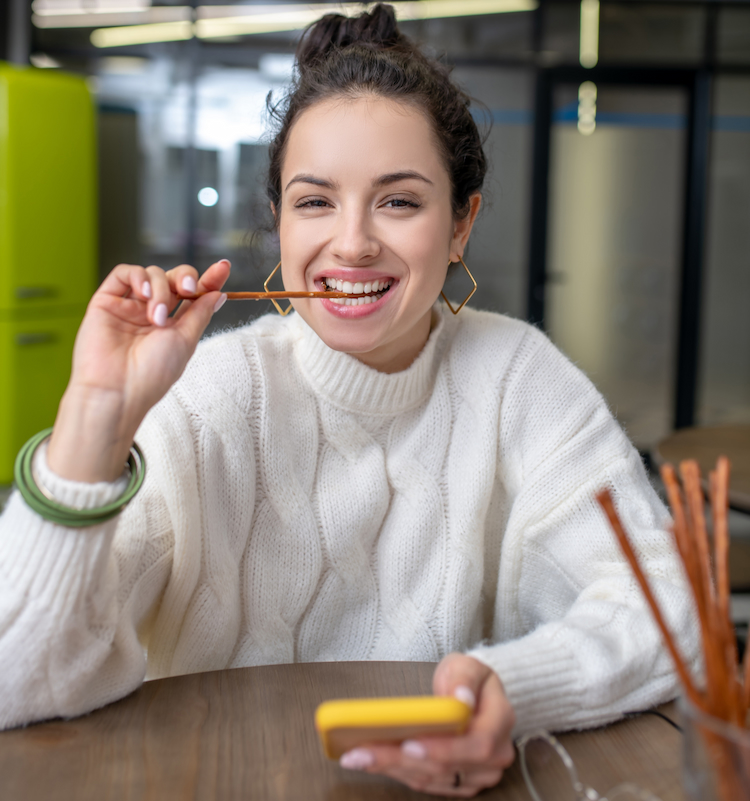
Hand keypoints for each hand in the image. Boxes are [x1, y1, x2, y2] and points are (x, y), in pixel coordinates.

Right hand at [47, 260, 229, 481]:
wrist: (117, 390)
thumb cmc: (152, 373)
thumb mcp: (185, 340)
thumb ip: (200, 313)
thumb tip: (218, 293)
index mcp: (172, 326)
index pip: (193, 296)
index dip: (209, 279)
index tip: (223, 267)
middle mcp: (151, 314)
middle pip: (173, 279)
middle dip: (186, 277)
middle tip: (189, 288)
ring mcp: (129, 307)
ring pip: (152, 274)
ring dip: (161, 289)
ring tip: (156, 317)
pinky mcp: (106, 301)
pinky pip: (124, 273)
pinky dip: (138, 276)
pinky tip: (143, 293)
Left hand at [339, 654, 515, 796]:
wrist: (473, 694)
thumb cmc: (468, 678)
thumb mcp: (467, 664)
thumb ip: (464, 678)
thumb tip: (461, 698)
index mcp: (500, 721)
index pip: (478, 744)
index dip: (444, 749)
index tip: (410, 744)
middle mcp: (495, 754)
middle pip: (446, 765)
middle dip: (401, 760)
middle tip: (362, 752)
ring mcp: (479, 773)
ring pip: (432, 777)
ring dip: (392, 768)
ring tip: (357, 756)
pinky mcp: (460, 782)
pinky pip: (427, 783)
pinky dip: (398, 772)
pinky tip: (372, 761)